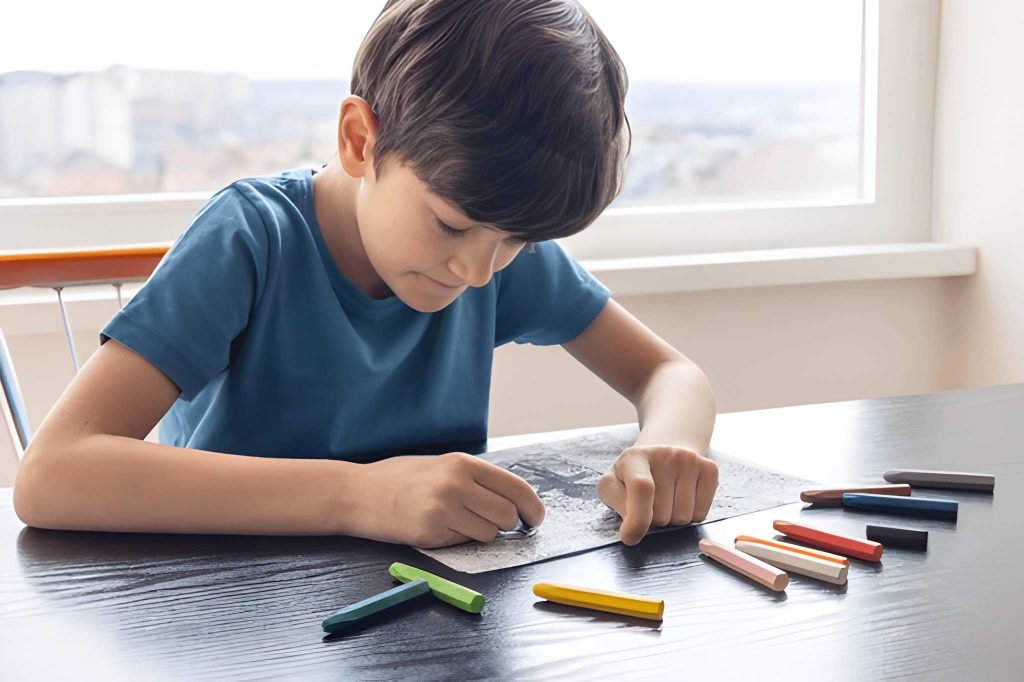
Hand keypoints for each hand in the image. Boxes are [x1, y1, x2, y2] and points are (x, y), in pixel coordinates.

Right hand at [361, 452, 544, 547]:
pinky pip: (464, 544)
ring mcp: (444, 509)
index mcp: (463, 462)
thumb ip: (476, 479)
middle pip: (508, 515)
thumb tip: (515, 499)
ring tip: (458, 522)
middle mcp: (457, 483)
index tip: (535, 518)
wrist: (358, 493)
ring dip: (482, 534)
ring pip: (490, 534)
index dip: (533, 507)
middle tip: (497, 525)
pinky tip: (439, 528)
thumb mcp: (442, 465)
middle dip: (508, 525)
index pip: (516, 487)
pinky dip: (459, 541)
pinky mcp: (431, 532)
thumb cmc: (401, 478)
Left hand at [596, 445, 718, 545]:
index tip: (629, 538)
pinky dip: (691, 517)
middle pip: (661, 513)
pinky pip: (701, 515)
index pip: (642, 488)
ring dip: (672, 519)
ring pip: (683, 518)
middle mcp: (665, 454)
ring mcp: (689, 460)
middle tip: (649, 505)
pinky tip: (681, 499)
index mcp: (634, 457)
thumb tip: (631, 530)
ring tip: (665, 500)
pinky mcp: (709, 469)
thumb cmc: (631, 477)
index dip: (637, 520)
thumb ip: (616, 503)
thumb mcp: (612, 485)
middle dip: (652, 520)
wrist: (662, 456)